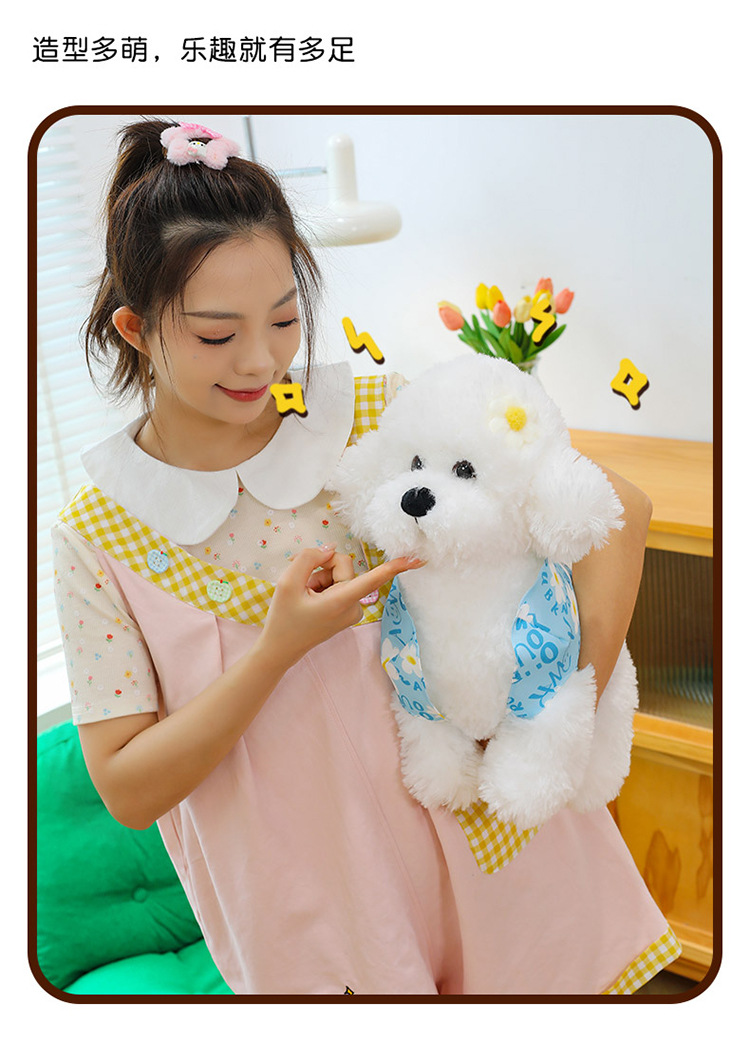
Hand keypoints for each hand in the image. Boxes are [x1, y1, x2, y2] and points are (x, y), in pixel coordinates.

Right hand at [260, 546, 423, 666]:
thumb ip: (309, 558)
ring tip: (305, 595)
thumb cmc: (283, 618)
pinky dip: (322, 586)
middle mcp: (353, 606)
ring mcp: (352, 610)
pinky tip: (310, 598)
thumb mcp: (288, 582)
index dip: (396, 567)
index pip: (374, 579)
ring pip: (340, 575)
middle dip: (323, 568)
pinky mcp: (348, 610)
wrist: (279, 649)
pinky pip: (339, 585)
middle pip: (345, 566)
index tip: (418, 559)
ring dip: (320, 578)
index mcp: (342, 601)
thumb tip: (329, 549)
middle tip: (303, 585)